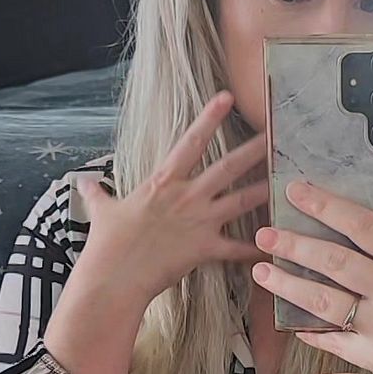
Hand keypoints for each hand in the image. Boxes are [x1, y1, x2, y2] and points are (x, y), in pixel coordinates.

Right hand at [76, 91, 268, 303]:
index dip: (209, 117)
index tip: (227, 97)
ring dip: (266, 190)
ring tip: (291, 180)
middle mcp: (186, 196)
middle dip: (254, 150)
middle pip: (227, 167)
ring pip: (241, 200)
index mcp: (163, 181)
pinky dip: (255, 248)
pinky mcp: (204, 249)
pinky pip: (236, 249)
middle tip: (277, 134)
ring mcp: (198, 221)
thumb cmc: (106, 243)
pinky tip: (274, 247)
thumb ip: (97, 194)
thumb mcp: (102, 211)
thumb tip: (81, 182)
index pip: (190, 141)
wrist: (113, 276)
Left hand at [252, 179, 372, 373]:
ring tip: (262, 270)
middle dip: (294, 245)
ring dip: (287, 284)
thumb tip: (336, 223)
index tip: (297, 193)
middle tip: (266, 235)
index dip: (327, 206)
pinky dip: (306, 325)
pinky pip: (330, 337)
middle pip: (336, 263)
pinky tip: (287, 314)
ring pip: (324, 302)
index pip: (365, 227)